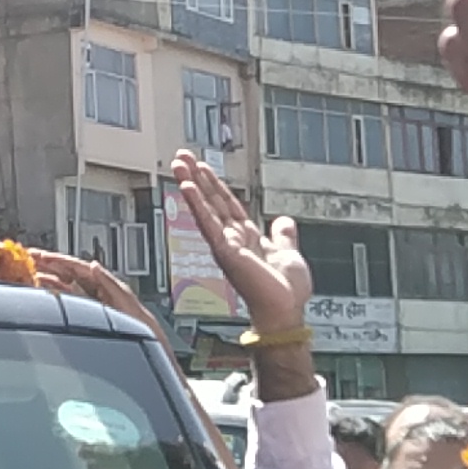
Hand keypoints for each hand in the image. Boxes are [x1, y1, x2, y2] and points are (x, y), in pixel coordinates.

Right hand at [32, 248, 159, 333]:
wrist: (140, 338)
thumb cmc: (136, 319)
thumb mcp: (123, 297)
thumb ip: (107, 280)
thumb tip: (92, 264)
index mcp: (99, 280)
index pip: (73, 265)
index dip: (55, 259)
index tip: (39, 255)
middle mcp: (90, 287)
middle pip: (63, 271)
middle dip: (45, 263)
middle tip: (25, 256)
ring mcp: (85, 299)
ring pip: (60, 283)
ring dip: (43, 276)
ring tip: (25, 271)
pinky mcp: (83, 311)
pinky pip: (62, 297)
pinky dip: (49, 292)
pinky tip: (37, 289)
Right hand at [172, 150, 309, 332]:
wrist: (286, 311)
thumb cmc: (287, 291)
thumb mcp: (289, 254)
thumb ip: (284, 236)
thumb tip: (284, 221)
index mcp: (246, 237)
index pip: (226, 203)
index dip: (214, 184)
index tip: (201, 166)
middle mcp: (232, 238)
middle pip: (211, 200)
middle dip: (196, 177)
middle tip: (181, 157)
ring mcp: (225, 244)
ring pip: (205, 208)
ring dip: (191, 184)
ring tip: (179, 164)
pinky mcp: (225, 251)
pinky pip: (208, 223)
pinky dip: (197, 205)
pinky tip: (187, 188)